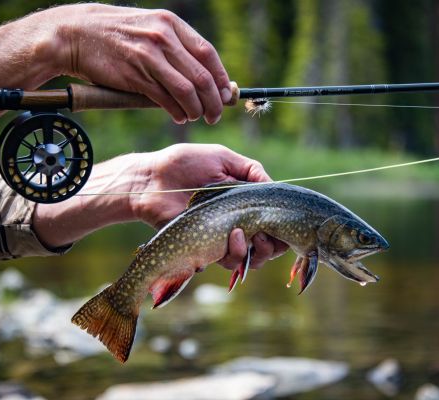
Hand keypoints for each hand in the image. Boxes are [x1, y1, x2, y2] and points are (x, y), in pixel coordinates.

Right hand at [0, 4, 230, 124]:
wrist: (75, 35)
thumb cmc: (116, 37)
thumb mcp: (149, 30)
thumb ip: (175, 49)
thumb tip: (202, 78)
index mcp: (171, 24)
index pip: (209, 54)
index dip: (221, 78)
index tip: (226, 95)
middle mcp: (164, 37)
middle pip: (202, 76)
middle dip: (214, 101)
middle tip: (216, 115)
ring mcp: (149, 56)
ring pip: (187, 90)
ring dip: (197, 110)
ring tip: (197, 117)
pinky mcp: (135, 75)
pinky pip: (165, 99)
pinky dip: (177, 112)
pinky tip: (180, 117)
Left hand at [130, 144, 288, 268]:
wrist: (152, 178)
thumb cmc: (186, 164)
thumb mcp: (223, 159)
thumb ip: (252, 171)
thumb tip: (277, 187)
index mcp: (243, 203)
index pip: (272, 223)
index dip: (283, 228)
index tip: (285, 224)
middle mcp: (235, 223)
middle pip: (266, 247)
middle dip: (274, 246)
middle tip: (267, 234)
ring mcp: (220, 238)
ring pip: (249, 260)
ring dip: (257, 252)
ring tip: (248, 234)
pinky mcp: (203, 249)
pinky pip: (225, 261)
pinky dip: (235, 254)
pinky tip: (233, 236)